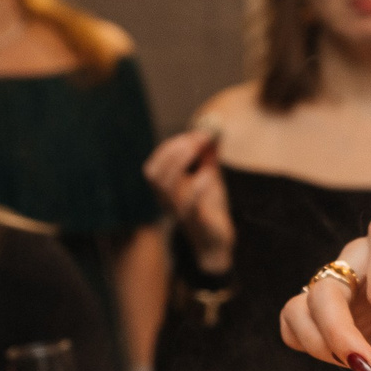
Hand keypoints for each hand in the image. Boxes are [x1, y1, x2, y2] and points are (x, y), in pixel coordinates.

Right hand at [143, 129, 232, 273]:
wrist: (217, 242)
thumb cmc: (208, 206)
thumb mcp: (208, 176)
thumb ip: (208, 154)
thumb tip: (213, 128)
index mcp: (166, 190)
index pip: (154, 167)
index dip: (169, 148)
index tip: (192, 134)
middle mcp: (168, 202)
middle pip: (156, 176)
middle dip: (172, 153)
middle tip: (194, 140)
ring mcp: (182, 213)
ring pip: (169, 191)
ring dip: (182, 166)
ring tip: (199, 152)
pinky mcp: (200, 223)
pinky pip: (193, 207)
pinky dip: (198, 188)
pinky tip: (209, 175)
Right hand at [279, 211, 370, 370]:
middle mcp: (362, 252)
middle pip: (328, 289)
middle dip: (343, 336)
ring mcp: (344, 281)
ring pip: (303, 306)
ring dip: (322, 344)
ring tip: (363, 370)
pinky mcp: (334, 309)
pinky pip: (296, 322)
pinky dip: (310, 345)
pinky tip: (346, 363)